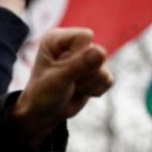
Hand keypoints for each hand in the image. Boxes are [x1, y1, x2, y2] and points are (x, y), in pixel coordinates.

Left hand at [10, 28, 112, 145]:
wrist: (44, 113)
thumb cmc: (43, 94)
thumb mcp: (58, 80)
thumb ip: (79, 65)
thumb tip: (101, 52)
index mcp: (57, 38)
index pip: (85, 37)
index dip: (79, 56)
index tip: (60, 68)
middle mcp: (74, 44)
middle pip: (98, 53)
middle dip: (83, 74)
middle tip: (65, 81)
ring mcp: (88, 58)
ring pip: (104, 70)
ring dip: (88, 84)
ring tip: (71, 87)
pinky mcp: (98, 71)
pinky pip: (108, 80)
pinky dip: (94, 90)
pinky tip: (80, 91)